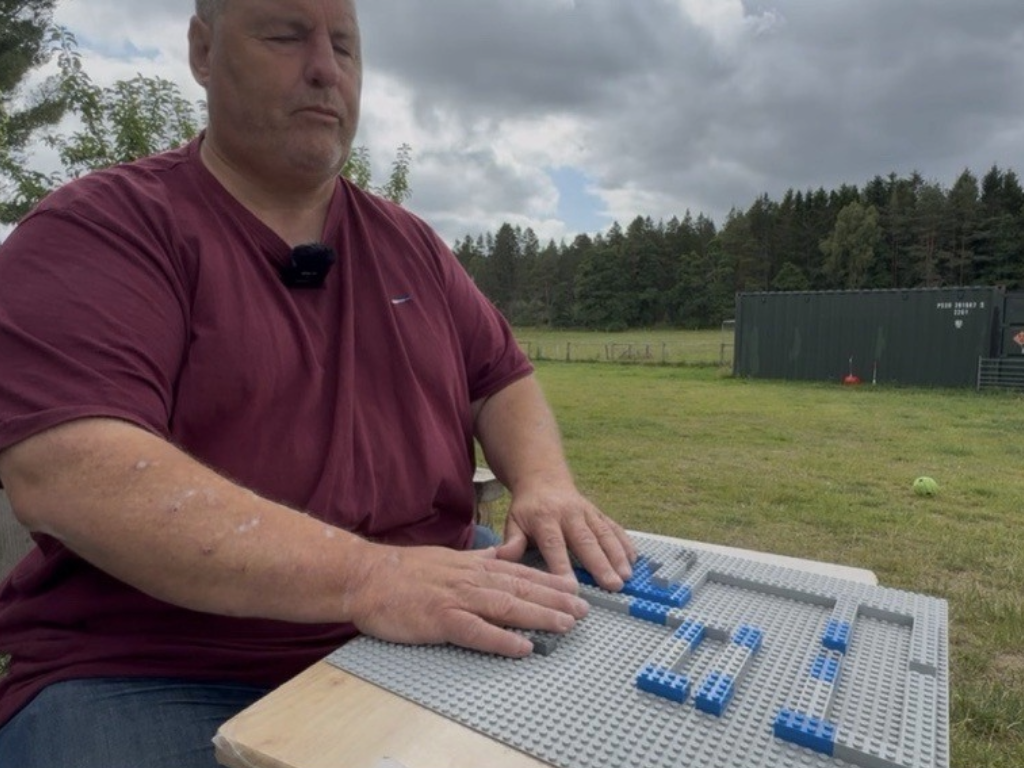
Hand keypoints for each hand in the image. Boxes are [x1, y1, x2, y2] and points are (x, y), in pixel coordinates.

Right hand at [346, 542, 589, 656]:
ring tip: (566, 625)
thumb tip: (500, 554)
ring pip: (506, 607)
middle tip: (584, 609)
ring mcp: (456, 599)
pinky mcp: (440, 619)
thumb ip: (477, 558)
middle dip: (555, 599)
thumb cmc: (403, 570)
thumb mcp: (447, 556)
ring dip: (539, 615)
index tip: (574, 589)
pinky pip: (477, 631)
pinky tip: (522, 646)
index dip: (550, 582)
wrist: (366, 577)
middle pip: (521, 589)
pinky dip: (501, 639)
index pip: (520, 573)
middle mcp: (471, 579)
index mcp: (473, 566)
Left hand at [495, 486, 636, 591]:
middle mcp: (569, 514)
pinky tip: (635, 559)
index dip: (562, 566)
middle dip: (600, 564)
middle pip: (586, 541)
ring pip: (604, 534)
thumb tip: (502, 557)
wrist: (543, 478)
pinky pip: (613, 527)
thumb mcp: (513, 520)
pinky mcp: (598, 513)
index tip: (571, 588)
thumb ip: (512, 541)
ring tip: (626, 575)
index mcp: (544, 519)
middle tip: (613, 585)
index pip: (554, 545)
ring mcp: (586, 512)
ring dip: (617, 555)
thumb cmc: (527, 508)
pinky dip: (625, 542)